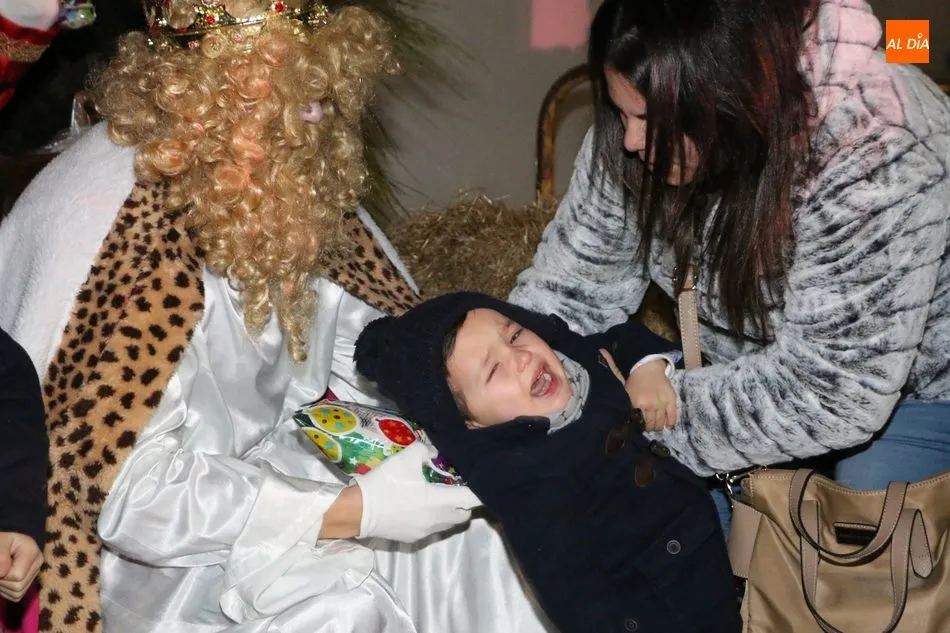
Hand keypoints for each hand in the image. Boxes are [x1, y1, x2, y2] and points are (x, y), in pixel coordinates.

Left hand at [0, 532, 42, 601]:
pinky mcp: (28, 584)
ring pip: (17, 593)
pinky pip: (16, 597)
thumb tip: (2, 574)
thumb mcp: (0, 543)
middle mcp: (37, 565)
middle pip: (18, 586)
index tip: (0, 564)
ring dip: (3, 587)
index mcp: (33, 552)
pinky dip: (5, 591)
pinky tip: (4, 580)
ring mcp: (34, 575)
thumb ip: (1, 557)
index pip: (18, 575)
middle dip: (3, 581)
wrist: (3, 545)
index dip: (3, 574)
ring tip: (1, 573)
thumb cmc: (1, 543)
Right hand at [355, 442, 480, 541]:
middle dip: (463, 502)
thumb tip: (434, 453)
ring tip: (436, 498)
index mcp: (441, 502)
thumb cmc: (385, 484)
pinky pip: (432, 529)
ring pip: (448, 524)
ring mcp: (426, 532)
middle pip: (463, 514)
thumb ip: (425, 451)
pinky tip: (418, 508)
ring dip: (448, 512)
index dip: (477, 489)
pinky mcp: (414, 539)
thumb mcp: (406, 457)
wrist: (359, 511)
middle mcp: (438, 520)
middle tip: (454, 488)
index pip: (472, 499)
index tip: (475, 481)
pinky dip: (432, 520)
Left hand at [600, 350, 677, 431]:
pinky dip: (670, 423)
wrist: (648, 367)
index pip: (639, 423)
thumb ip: (624, 405)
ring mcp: (662, 404)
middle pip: (651, 425)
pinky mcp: (671, 400)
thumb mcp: (625, 392)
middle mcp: (650, 405)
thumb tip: (617, 418)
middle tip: (647, 425)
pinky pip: (673, 416)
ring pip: (661, 423)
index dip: (638, 427)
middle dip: (648, 427)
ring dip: (658, 426)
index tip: (638, 426)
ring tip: (655, 424)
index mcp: (637, 403)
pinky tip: (667, 424)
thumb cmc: (635, 381)